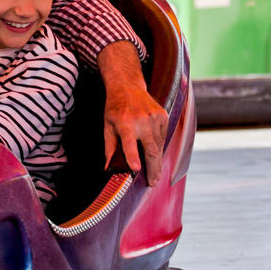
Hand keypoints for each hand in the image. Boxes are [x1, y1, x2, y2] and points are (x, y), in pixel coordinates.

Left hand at [97, 41, 166, 185]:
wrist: (127, 86)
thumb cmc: (115, 109)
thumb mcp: (107, 127)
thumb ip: (110, 148)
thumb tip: (109, 168)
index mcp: (125, 123)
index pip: (129, 143)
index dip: (132, 157)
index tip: (136, 170)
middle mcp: (142, 120)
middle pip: (150, 149)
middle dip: (153, 169)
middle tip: (152, 182)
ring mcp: (155, 117)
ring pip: (159, 146)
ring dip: (157, 161)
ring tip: (154, 174)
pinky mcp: (163, 116)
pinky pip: (163, 137)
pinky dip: (159, 147)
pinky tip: (155, 155)